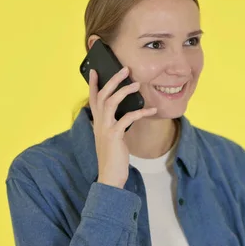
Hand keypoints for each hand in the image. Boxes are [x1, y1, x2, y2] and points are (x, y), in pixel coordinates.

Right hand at [88, 68, 156, 187]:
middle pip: (102, 95)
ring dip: (124, 91)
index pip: (93, 99)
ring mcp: (105, 129)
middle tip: (125, 69)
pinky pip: (127, 118)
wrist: (110, 176)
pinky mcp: (114, 135)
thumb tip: (126, 112)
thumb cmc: (113, 157)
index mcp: (97, 122)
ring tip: (137, 84)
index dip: (94, 84)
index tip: (96, 70)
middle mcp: (99, 123)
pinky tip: (152, 109)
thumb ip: (114, 124)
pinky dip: (140, 112)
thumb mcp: (112, 137)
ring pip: (111, 102)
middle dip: (113, 80)